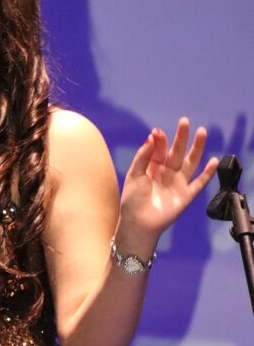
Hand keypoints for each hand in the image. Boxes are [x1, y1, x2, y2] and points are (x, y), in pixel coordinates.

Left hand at [118, 117, 218, 248]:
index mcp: (153, 167)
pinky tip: (214, 161)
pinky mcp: (186, 195)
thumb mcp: (134, 175)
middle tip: (184, 121)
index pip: (159, 149)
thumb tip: (151, 137)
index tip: (157, 132)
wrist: (138, 223)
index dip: (160, 140)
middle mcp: (167, 173)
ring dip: (197, 148)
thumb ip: (143, 157)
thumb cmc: (132, 201)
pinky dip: (207, 173)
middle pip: (177, 151)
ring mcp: (177, 183)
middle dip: (181, 137)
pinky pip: (199, 183)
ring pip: (191, 162)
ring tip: (202, 132)